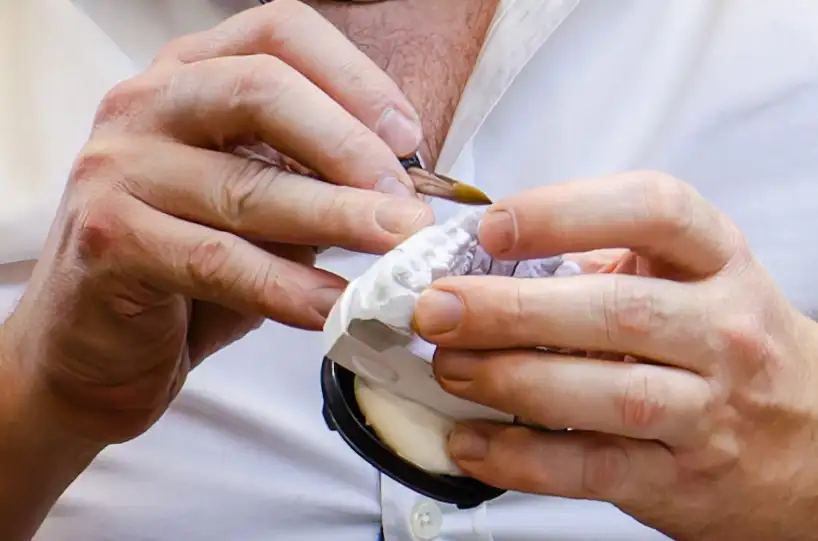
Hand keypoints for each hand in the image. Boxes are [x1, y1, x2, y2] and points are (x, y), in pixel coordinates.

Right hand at [0, 0, 432, 445]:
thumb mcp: (257, 205)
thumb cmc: (186, 265)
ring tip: (397, 249)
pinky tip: (336, 304)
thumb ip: (311, 180)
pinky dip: (289, 286)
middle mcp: (146, 105)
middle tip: (408, 205)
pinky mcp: (109, 239)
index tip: (408, 138)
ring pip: (246, 184)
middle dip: (349, 148)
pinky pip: (219, 260)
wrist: (95, 344)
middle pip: (261, 90)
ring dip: (338, 218)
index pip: (279, 34)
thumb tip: (404, 188)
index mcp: (189, 77)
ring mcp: (119, 168)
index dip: (355, 78)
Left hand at [412, 171, 817, 540]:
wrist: (811, 443)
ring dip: (511, 380)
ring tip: (448, 367)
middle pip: (615, 310)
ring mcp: (707, 409)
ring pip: (606, 393)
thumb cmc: (725, 342)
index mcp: (716, 261)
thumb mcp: (690, 281)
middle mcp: (721, 330)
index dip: (566, 211)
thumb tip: (484, 265)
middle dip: (512, 309)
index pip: (654, 211)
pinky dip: (521, 459)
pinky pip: (593, 469)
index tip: (492, 227)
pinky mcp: (679, 478)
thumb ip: (603, 265)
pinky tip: (470, 442)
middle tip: (438, 309)